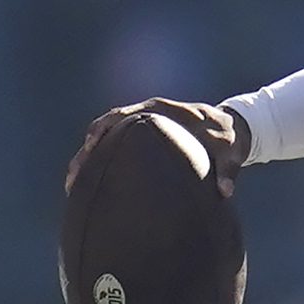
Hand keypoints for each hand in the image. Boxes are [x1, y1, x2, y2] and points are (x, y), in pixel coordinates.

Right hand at [71, 98, 249, 196]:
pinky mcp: (139, 141)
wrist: (228, 131)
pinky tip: (88, 190)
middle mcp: (146, 115)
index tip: (90, 145)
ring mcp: (140, 128)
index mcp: (162, 111)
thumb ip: (228, 170)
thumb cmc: (227, 139)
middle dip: (87, 149)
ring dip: (87, 160)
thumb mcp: (231, 151)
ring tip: (72, 187)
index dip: (105, 129)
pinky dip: (99, 165)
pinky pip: (113, 150)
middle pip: (106, 127)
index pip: (125, 115)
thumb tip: (225, 192)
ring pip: (104, 140)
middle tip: (73, 174)